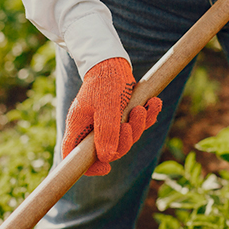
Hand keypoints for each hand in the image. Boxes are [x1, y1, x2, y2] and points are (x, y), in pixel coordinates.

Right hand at [62, 57, 161, 175]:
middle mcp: (92, 128)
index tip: (106, 168)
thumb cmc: (105, 81)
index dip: (88, 167)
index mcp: (80, 126)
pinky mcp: (122, 114)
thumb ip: (106, 132)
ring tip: (142, 108)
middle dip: (125, 140)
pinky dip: (148, 116)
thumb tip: (107, 158)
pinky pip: (137, 125)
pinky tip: (154, 102)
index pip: (74, 155)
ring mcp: (107, 122)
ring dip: (139, 125)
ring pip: (125, 138)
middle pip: (108, 150)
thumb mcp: (106, 106)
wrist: (113, 60)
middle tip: (130, 122)